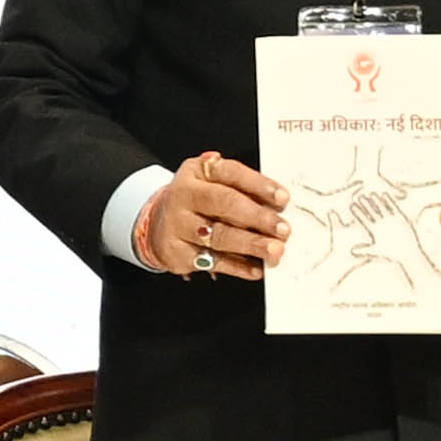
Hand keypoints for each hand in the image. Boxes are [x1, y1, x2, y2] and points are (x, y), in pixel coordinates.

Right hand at [129, 152, 289, 277]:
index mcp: (196, 172)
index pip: (231, 173)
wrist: (158, 225)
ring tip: (274, 250)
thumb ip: (240, 188)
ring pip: (220, 235)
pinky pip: (213, 262)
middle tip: (282, 229)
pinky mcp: (178, 253)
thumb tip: (276, 205)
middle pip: (225, 203)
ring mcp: (178, 225)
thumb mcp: (211, 183)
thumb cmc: (196, 202)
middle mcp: (183, 195)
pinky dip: (238, 266)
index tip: (282, 198)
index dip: (259, 185)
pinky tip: (256, 268)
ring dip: (251, 244)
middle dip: (258, 217)